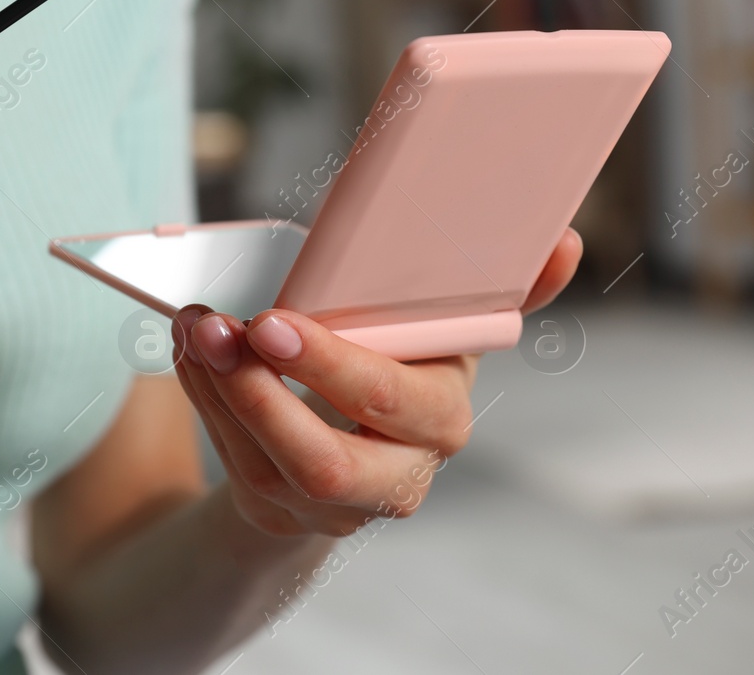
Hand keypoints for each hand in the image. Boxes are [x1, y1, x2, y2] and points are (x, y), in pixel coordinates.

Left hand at [172, 228, 581, 536]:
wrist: (369, 434)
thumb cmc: (404, 355)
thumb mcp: (448, 322)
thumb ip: (503, 287)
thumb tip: (564, 240)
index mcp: (443, 412)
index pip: (393, 402)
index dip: (333, 367)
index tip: (275, 320)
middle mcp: (399, 471)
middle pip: (327, 463)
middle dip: (264, 395)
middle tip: (223, 329)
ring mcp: (339, 505)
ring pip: (270, 467)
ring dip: (219, 393)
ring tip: (194, 327)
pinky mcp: (286, 513)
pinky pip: (237, 464)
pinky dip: (205, 404)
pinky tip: (189, 352)